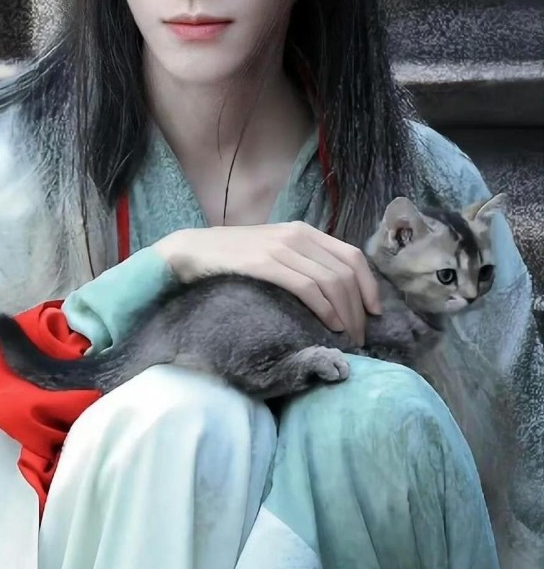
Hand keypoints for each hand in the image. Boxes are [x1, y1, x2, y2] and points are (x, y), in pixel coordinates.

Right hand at [155, 222, 381, 345]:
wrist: (193, 251)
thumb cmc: (234, 258)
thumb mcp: (275, 252)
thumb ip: (302, 262)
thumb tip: (334, 291)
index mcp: (304, 231)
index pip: (352, 256)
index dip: (369, 286)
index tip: (375, 312)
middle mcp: (298, 235)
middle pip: (345, 273)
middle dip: (359, 309)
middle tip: (360, 337)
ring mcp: (281, 248)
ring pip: (331, 282)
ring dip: (346, 314)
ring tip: (348, 338)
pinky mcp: (265, 264)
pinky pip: (307, 287)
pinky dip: (324, 308)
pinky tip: (329, 325)